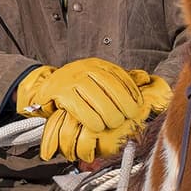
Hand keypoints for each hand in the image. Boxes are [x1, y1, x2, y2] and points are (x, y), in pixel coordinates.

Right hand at [39, 73, 171, 161]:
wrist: (43, 87)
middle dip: (122, 106)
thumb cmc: (75, 89)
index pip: (120, 77)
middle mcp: (86, 68)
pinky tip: (97, 126)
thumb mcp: (97, 81)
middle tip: (126, 119)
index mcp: (98, 65)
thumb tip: (146, 80)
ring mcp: (73, 79)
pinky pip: (80, 107)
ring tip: (113, 124)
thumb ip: (118, 82)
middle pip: (111, 88)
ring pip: (97, 98)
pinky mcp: (61, 92)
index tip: (138, 108)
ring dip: (108, 114)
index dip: (131, 94)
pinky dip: (90, 119)